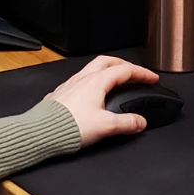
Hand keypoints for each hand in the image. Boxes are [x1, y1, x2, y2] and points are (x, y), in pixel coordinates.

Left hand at [45, 55, 160, 146]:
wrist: (42, 132)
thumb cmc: (69, 126)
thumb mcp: (106, 126)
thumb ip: (127, 123)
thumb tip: (139, 122)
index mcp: (97, 82)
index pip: (125, 70)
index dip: (142, 73)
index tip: (152, 78)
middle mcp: (82, 79)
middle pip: (107, 62)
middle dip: (123, 64)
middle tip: (133, 72)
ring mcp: (70, 85)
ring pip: (91, 69)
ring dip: (106, 70)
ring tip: (113, 80)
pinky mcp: (61, 94)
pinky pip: (79, 81)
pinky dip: (91, 82)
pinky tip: (90, 93)